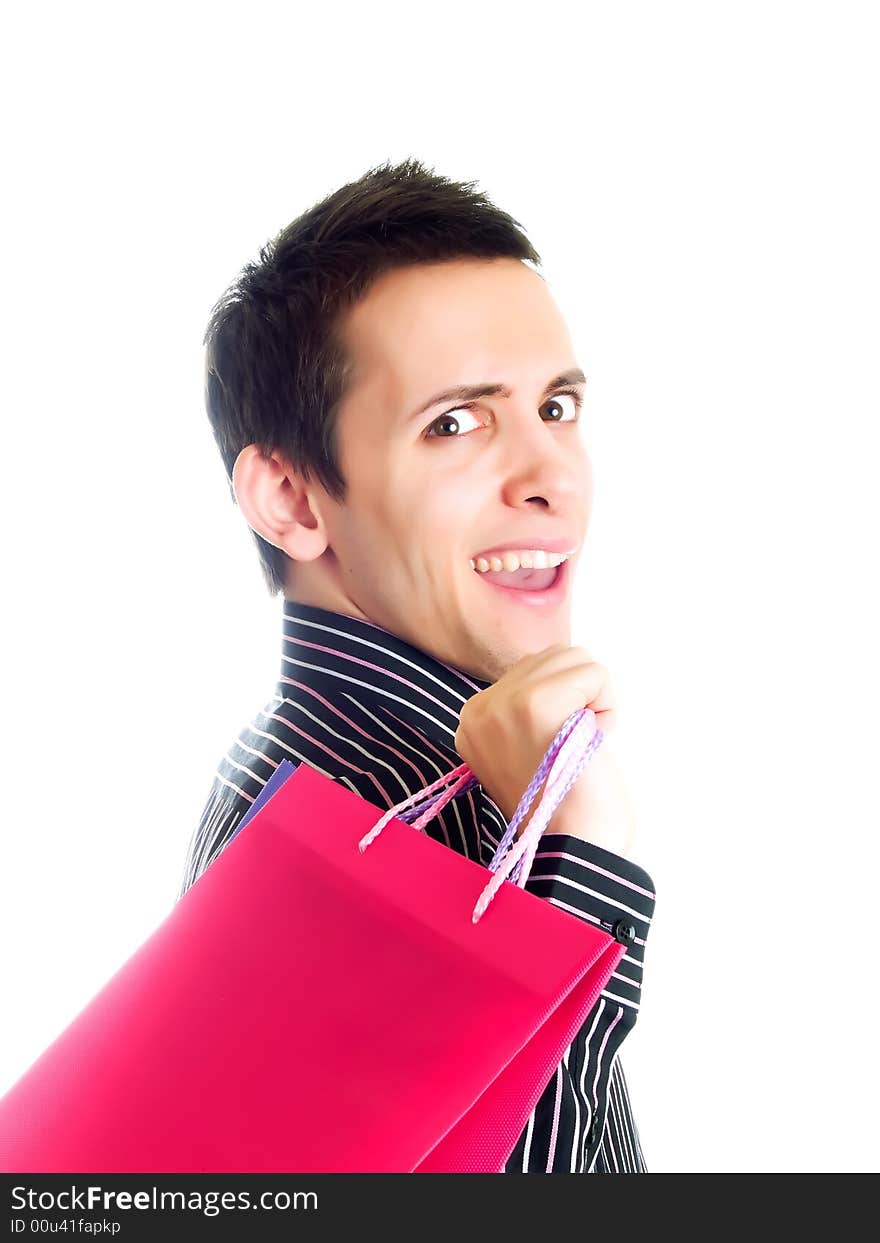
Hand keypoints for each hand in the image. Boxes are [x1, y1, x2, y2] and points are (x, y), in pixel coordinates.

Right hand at [454, 643, 636, 858]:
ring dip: (595, 699)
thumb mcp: (527, 748)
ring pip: (576, 658)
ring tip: (581, 743)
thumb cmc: (566, 806)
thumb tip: (564, 665)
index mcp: (473, 718)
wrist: (575, 850)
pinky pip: (594, 674)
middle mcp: (479, 708)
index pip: (532, 668)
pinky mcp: (537, 705)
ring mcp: (505, 704)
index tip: (555, 750)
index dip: (563, 703)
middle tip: (574, 746)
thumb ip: (529, 707)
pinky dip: (607, 706)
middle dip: (580, 695)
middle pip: (554, 655)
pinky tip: (593, 742)